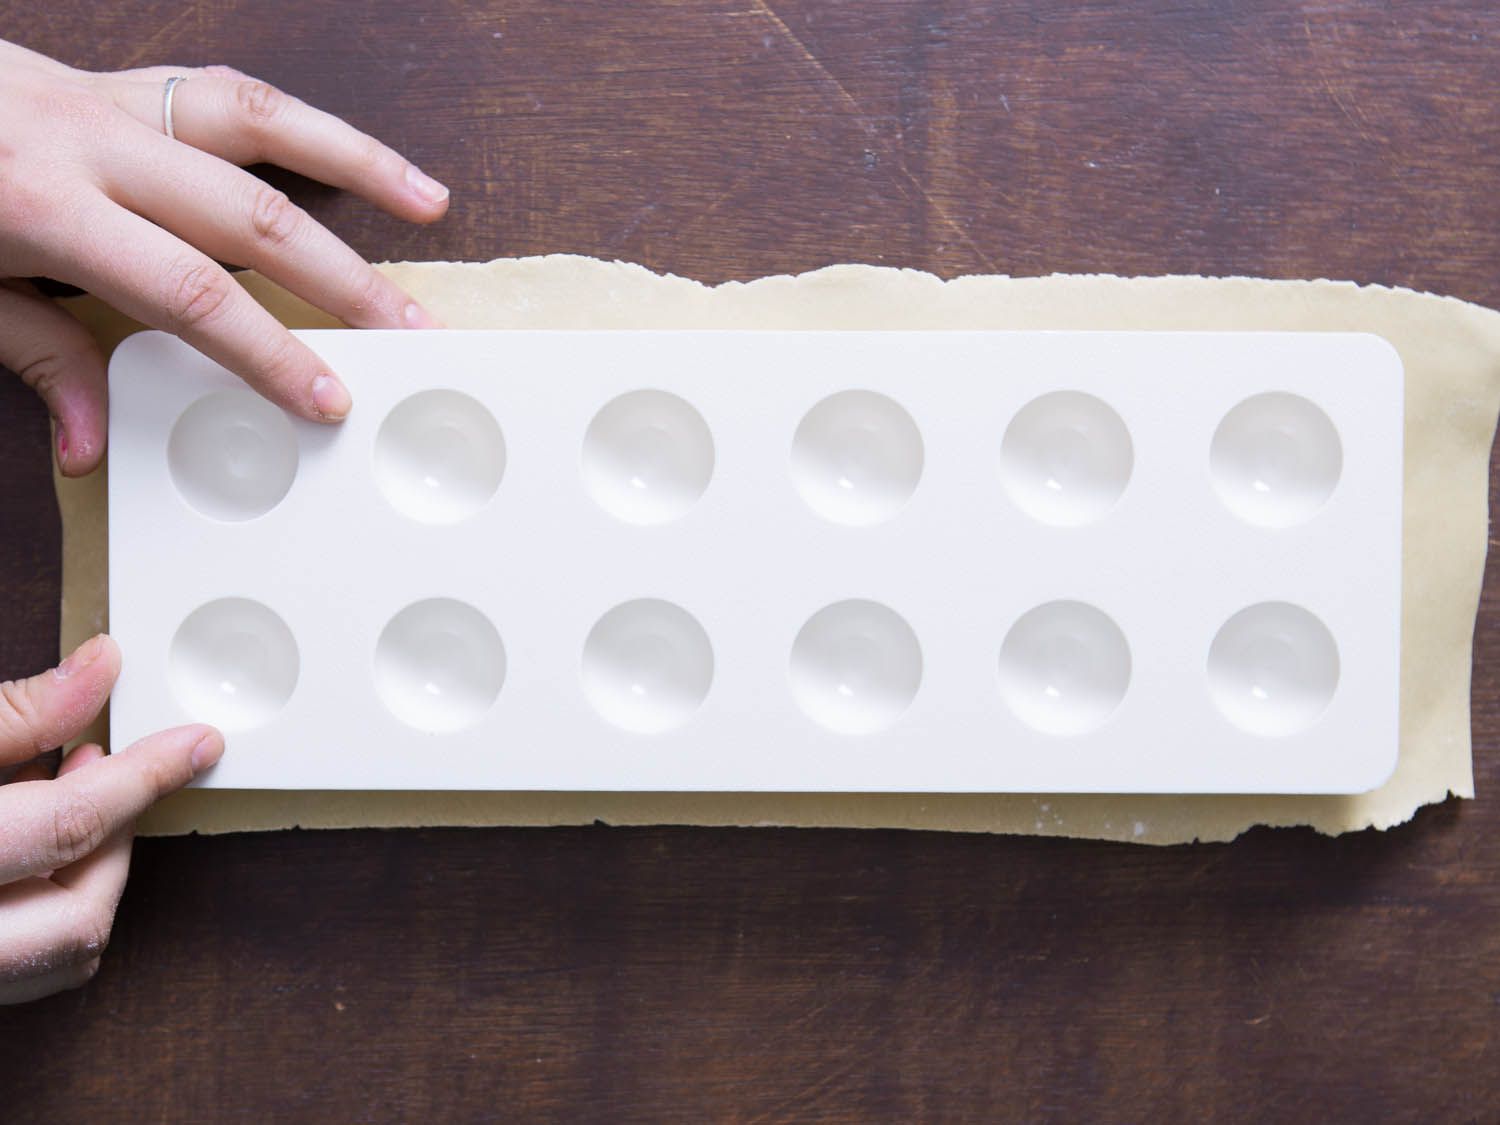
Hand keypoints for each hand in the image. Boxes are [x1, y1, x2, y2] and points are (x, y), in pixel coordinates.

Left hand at [0, 39, 449, 475]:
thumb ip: (34, 359)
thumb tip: (88, 447)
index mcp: (45, 204)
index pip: (189, 291)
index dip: (268, 352)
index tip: (324, 398)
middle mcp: (93, 143)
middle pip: (254, 216)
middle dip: (345, 281)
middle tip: (410, 332)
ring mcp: (109, 102)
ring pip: (261, 125)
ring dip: (357, 166)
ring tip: (427, 205)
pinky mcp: (113, 83)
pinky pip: (225, 93)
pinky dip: (299, 124)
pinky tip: (348, 153)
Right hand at [0, 635, 222, 1003]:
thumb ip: (11, 718)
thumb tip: (97, 671)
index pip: (74, 827)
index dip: (146, 775)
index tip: (197, 743)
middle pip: (81, 916)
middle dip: (115, 840)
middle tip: (104, 768)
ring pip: (58, 956)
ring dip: (83, 877)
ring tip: (59, 797)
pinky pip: (21, 967)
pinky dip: (43, 907)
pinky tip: (23, 848)